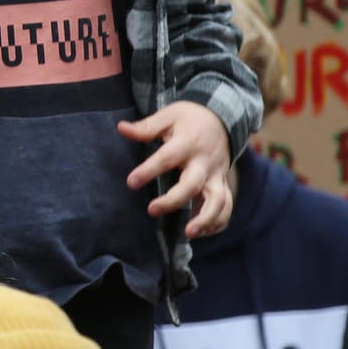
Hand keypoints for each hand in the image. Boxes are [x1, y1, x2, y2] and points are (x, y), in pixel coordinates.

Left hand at [119, 101, 233, 237]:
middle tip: (152, 210)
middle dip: (174, 200)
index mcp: (187, 143)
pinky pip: (226, 206)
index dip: (149, 171)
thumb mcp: (168, 116)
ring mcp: (217, 175)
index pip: (167, 158)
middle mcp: (204, 162)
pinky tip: (203, 233)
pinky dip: (218, 221)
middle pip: (193, 184)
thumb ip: (146, 127)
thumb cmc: (189, 118)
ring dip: (206, 218)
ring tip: (189, 233)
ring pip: (218, 200)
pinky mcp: (223, 183)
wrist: (223, 117)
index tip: (131, 182)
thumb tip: (121, 128)